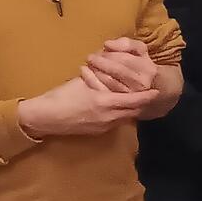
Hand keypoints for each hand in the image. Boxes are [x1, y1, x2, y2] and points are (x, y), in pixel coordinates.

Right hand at [18, 75, 155, 137]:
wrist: (44, 118)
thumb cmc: (60, 96)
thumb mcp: (81, 82)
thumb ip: (99, 77)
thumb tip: (109, 68)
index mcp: (105, 103)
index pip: (134, 101)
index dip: (147, 96)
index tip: (156, 91)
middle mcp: (108, 117)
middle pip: (134, 112)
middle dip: (142, 104)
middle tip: (149, 96)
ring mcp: (103, 127)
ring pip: (126, 118)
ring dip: (131, 110)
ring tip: (136, 101)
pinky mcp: (97, 132)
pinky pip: (116, 123)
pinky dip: (121, 115)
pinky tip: (119, 109)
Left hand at [79, 37, 159, 93]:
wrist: (145, 86)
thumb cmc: (138, 64)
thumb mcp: (138, 50)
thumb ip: (126, 44)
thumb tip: (108, 45)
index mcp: (148, 70)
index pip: (126, 60)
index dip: (112, 53)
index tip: (103, 48)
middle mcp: (141, 85)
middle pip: (117, 70)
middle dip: (101, 61)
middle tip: (91, 57)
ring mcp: (130, 96)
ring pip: (109, 81)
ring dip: (95, 70)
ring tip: (89, 64)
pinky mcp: (118, 103)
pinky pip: (101, 91)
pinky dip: (90, 80)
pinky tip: (85, 72)